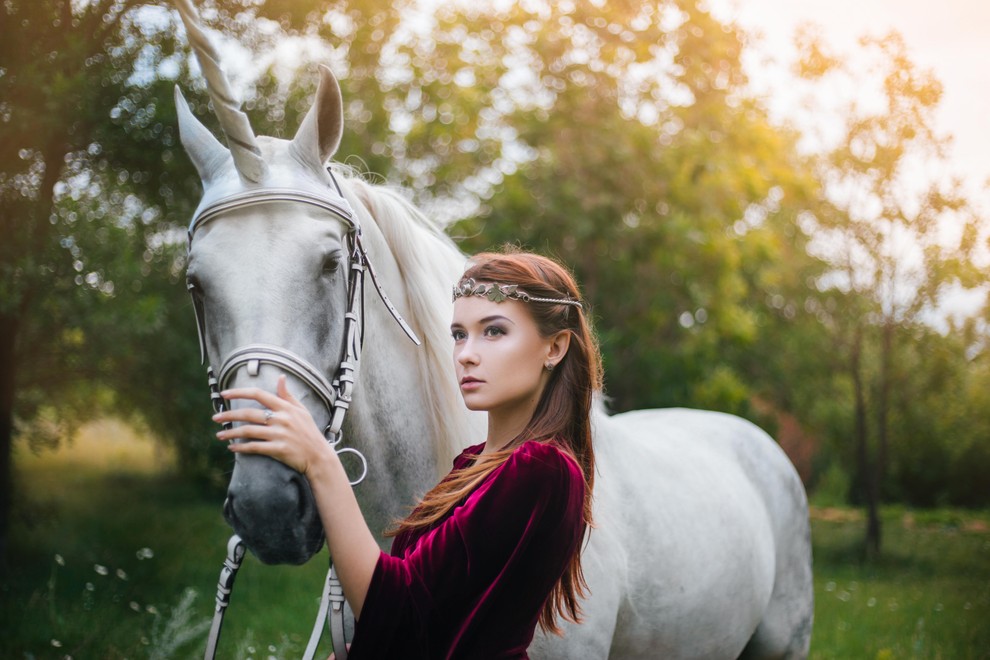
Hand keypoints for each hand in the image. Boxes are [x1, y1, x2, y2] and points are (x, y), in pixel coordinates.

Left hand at [213, 375, 331, 475]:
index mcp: (285, 407)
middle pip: (249, 413)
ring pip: (248, 431)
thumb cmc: (309, 431)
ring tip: (219, 435)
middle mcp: (281, 419)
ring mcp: (279, 434)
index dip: (239, 392)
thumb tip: (280, 377)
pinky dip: (241, 447)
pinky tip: (232, 448)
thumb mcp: (301, 410)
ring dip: (231, 433)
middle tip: (215, 417)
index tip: (224, 394)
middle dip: (229, 414)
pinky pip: (254, 447)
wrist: (319, 455)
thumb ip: (287, 395)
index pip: (258, 394)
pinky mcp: (278, 449)